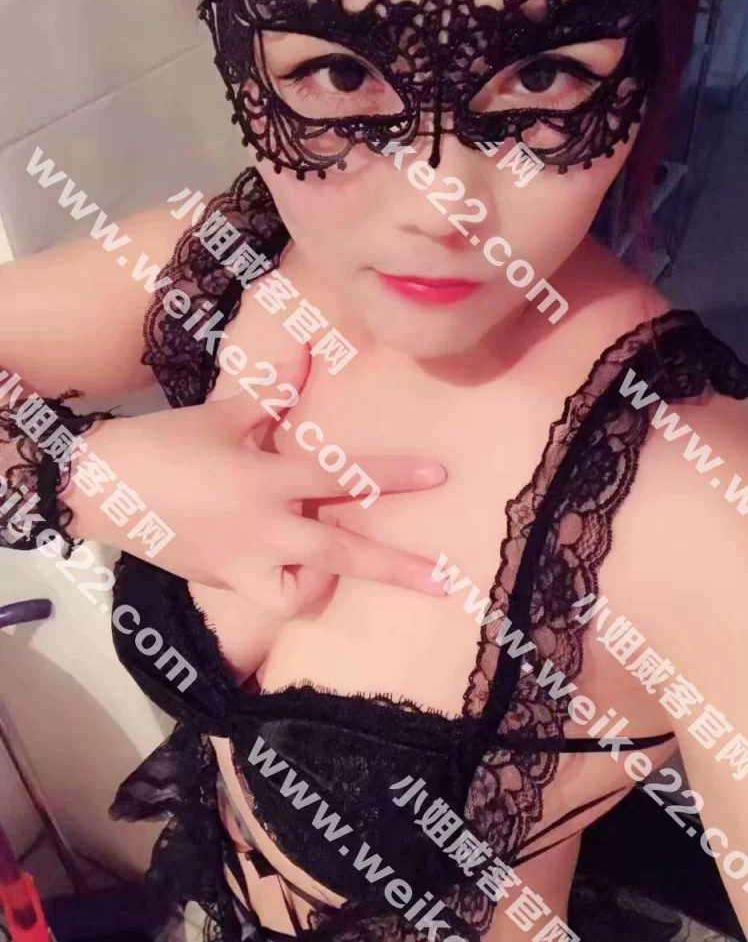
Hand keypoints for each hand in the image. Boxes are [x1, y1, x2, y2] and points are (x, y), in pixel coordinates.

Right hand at [64, 349, 447, 615]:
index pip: (343, 477)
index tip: (439, 475)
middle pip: (343, 555)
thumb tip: (306, 355)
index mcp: (266, 480)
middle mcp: (264, 529)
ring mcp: (244, 563)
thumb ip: (271, 393)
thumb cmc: (162, 445)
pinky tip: (284, 564)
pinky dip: (286, 586)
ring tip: (327, 564)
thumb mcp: (220, 415)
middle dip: (398, 570)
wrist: (97, 489)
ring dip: (324, 582)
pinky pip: (270, 595)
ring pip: (303, 593)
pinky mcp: (225, 583)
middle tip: (447, 583)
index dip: (394, 475)